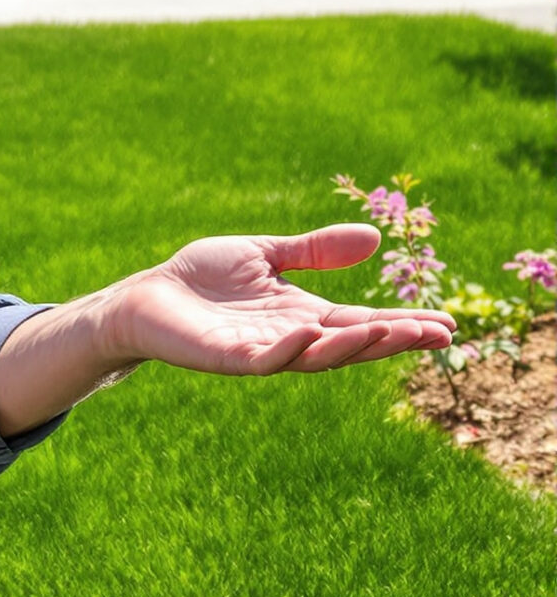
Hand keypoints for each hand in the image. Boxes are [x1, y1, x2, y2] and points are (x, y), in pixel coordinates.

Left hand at [107, 223, 456, 374]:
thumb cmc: (202, 278)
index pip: (364, 322)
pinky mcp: (230, 359)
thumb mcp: (266, 254)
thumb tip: (374, 237)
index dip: (404, 324)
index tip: (448, 323)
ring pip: (318, 356)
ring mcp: (263, 351)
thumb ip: (315, 250)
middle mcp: (292, 337)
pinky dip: (291, 347)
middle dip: (395, 340)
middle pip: (353, 344)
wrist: (147, 295)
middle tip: (438, 333)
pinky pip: (267, 359)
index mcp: (305, 314)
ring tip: (388, 331)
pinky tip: (311, 330)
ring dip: (354, 346)